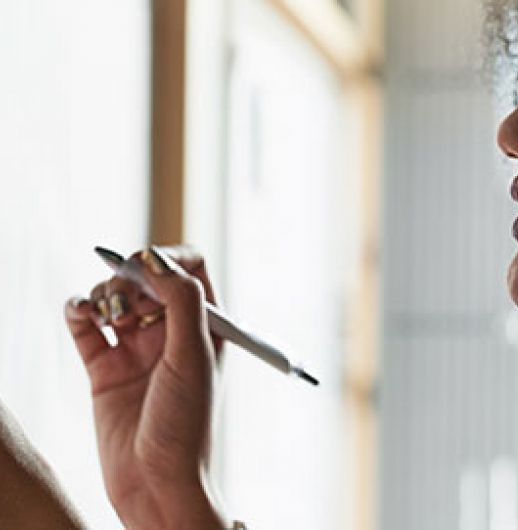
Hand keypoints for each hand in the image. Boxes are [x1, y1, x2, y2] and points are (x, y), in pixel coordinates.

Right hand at [65, 246, 226, 529]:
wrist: (157, 484)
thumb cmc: (187, 424)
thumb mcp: (194, 356)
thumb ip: (181, 301)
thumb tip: (156, 258)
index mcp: (203, 325)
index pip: (188, 268)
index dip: (165, 258)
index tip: (143, 267)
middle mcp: (171, 333)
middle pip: (146, 278)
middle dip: (128, 276)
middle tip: (122, 300)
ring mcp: (136, 349)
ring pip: (113, 297)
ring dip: (103, 293)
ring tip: (107, 318)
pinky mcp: (104, 368)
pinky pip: (85, 325)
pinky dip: (77, 310)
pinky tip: (80, 313)